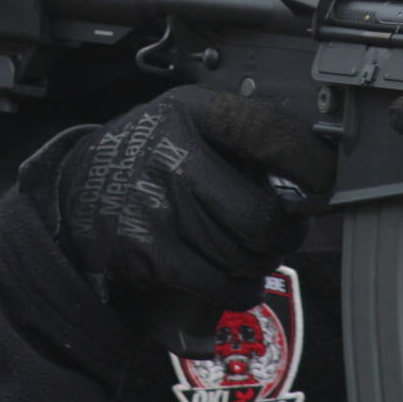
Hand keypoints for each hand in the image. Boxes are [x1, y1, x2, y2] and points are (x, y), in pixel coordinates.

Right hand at [18, 85, 333, 355]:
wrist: (75, 190)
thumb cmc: (148, 156)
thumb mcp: (187, 120)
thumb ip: (241, 134)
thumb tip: (312, 170)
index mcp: (191, 112)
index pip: (267, 132)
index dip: (308, 162)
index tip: (327, 182)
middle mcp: (172, 153)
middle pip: (261, 215)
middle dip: (285, 233)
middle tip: (284, 231)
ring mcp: (156, 204)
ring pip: (242, 255)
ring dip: (260, 263)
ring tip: (256, 254)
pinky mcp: (146, 249)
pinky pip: (216, 282)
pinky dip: (238, 289)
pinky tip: (239, 280)